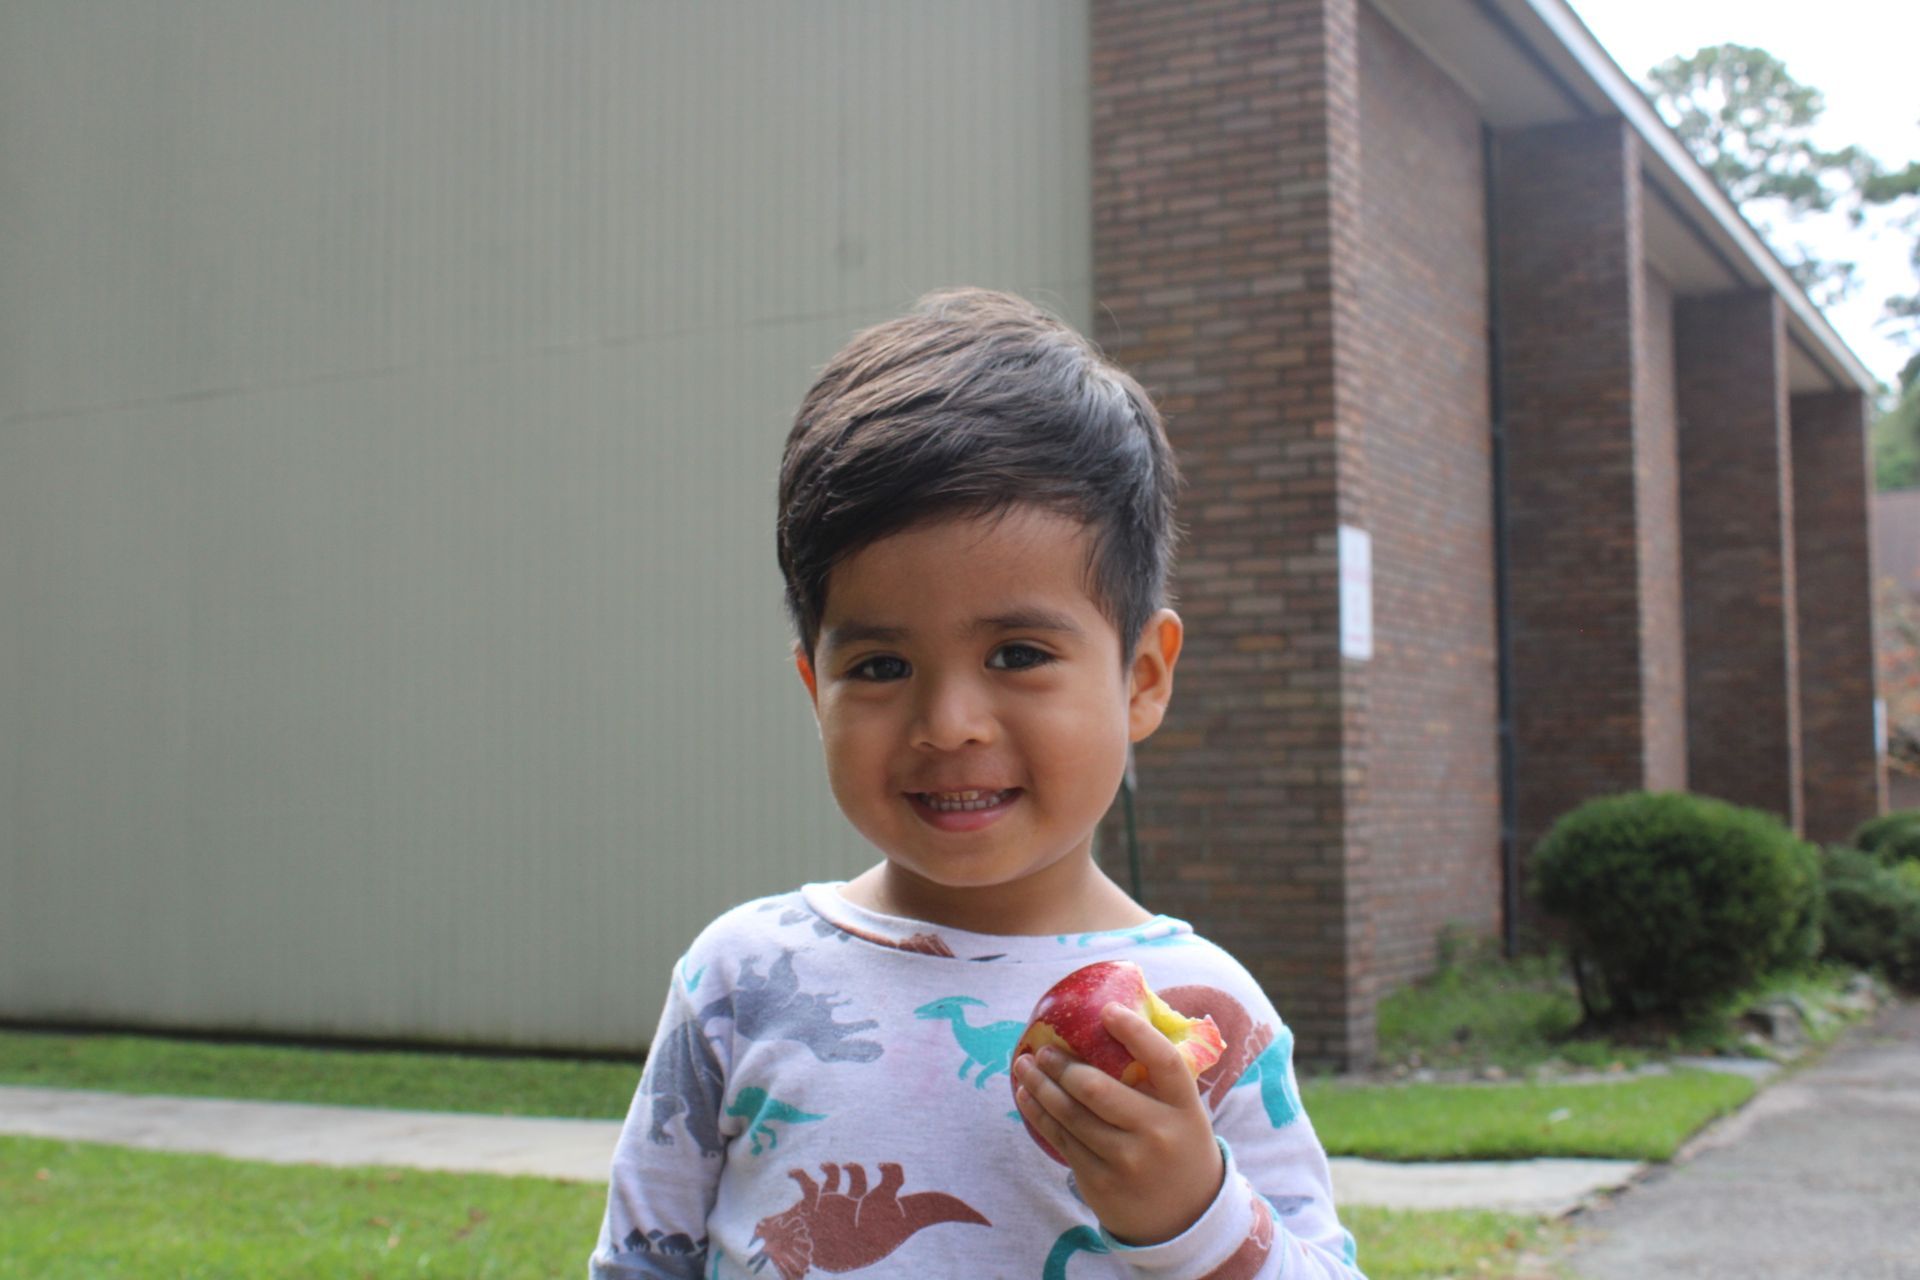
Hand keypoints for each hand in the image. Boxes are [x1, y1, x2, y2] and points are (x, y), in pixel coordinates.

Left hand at [1012, 1001, 1225, 1244]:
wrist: (1184, 1217)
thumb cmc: (1177, 1143)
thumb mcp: (1182, 1111)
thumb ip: (1155, 1076)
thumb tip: (1110, 1018)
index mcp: (1183, 1107)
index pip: (1163, 1062)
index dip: (1135, 1033)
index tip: (1107, 1010)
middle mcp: (1156, 1134)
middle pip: (1097, 1090)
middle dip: (1062, 1065)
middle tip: (1044, 1048)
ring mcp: (1126, 1161)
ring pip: (1071, 1115)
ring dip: (1040, 1085)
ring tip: (1024, 1064)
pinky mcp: (1099, 1181)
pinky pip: (1061, 1140)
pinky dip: (1039, 1114)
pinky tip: (1027, 1095)